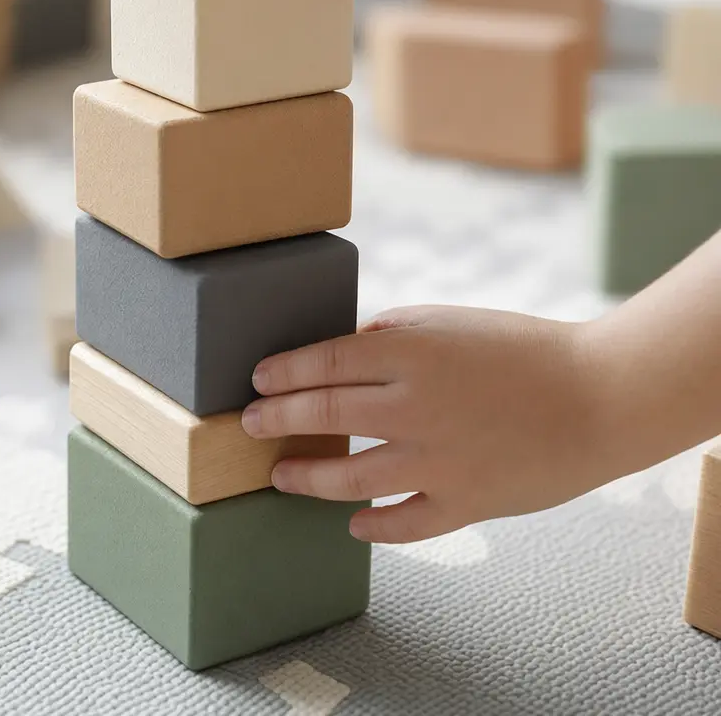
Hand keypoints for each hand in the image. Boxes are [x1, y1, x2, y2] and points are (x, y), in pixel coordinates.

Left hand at [241, 305, 624, 542]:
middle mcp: (414, 404)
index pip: (324, 361)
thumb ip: (392, 333)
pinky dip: (375, 527)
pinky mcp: (465, 501)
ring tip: (281, 477)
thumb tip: (344, 352)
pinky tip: (353, 524)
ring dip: (307, 478)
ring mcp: (437, 459)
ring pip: (350, 478)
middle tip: (249, 425)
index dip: (283, 372)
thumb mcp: (450, 320)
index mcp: (410, 350)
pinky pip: (405, 523)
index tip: (257, 380)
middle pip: (324, 414)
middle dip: (276, 420)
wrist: (599, 397)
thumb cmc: (522, 349)